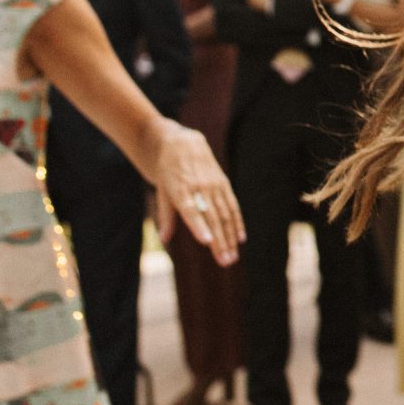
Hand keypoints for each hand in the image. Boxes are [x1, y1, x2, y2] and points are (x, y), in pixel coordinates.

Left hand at [149, 122, 243, 265]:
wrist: (182, 143)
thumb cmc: (168, 171)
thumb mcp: (162, 191)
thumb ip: (166, 216)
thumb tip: (164, 239)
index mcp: (180, 190)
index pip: (191, 211)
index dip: (199, 226)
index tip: (207, 242)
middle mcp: (199, 187)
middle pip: (212, 218)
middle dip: (220, 242)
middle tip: (225, 262)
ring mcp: (213, 184)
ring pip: (224, 215)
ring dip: (230, 238)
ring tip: (232, 257)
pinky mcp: (223, 183)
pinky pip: (232, 205)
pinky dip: (237, 223)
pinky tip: (241, 238)